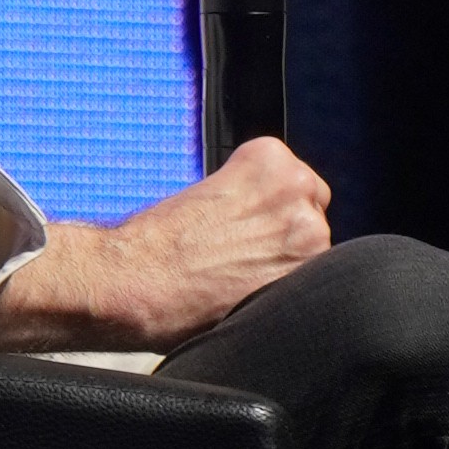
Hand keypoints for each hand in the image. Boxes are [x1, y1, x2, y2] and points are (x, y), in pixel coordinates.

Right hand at [0, 136, 332, 348]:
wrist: (135, 279)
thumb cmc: (157, 243)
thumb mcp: (209, 191)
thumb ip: (251, 196)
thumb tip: (271, 218)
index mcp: (270, 156)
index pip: (297, 185)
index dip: (273, 212)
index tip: (249, 228)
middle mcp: (297, 185)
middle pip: (312, 215)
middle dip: (286, 235)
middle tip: (243, 255)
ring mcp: (307, 230)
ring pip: (313, 252)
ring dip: (285, 265)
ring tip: (238, 277)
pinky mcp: (303, 275)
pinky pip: (307, 284)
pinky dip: (282, 291)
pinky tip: (245, 293)